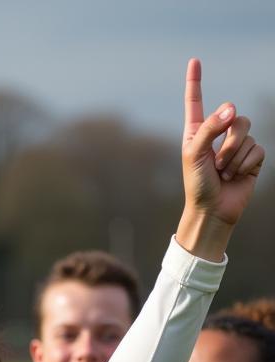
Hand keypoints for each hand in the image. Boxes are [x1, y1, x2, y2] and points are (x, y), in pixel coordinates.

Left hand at [180, 59, 263, 236]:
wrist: (213, 210)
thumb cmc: (197, 184)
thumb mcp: (195, 154)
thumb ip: (210, 128)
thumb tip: (232, 108)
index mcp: (197, 132)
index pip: (196, 101)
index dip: (195, 81)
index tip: (194, 61)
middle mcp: (218, 134)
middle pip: (235, 116)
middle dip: (228, 141)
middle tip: (216, 165)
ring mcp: (236, 144)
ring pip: (247, 132)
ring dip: (234, 156)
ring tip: (224, 173)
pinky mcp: (252, 157)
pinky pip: (257, 149)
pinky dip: (246, 164)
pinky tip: (236, 176)